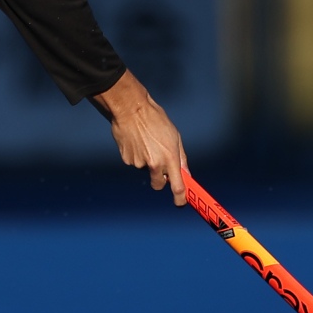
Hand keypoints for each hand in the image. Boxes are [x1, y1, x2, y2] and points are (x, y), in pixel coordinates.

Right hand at [94, 69, 187, 204]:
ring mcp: (139, 163)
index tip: (181, 202)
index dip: (180, 199)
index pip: (178, 187)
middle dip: (160, 180)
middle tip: (160, 166)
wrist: (131, 110)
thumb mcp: (175, 137)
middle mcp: (154, 164)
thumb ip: (181, 158)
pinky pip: (135, 163)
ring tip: (146, 142)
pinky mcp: (127, 160)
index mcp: (170, 158)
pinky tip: (136, 142)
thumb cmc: (156, 120)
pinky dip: (137, 156)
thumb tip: (185, 173)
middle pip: (158, 185)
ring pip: (146, 171)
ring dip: (148, 162)